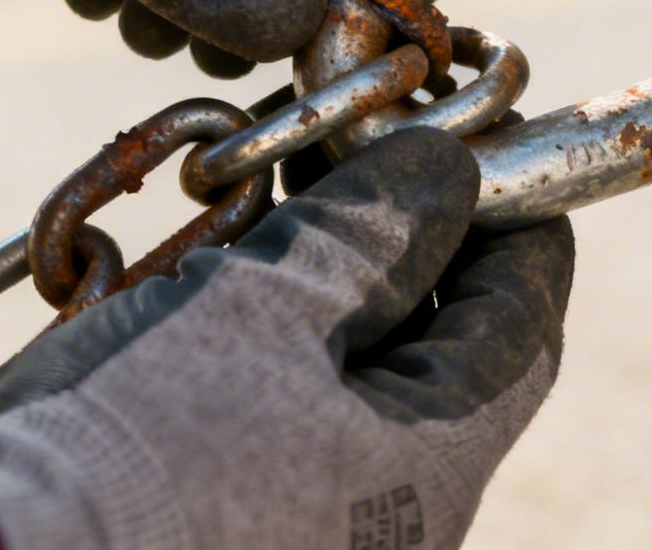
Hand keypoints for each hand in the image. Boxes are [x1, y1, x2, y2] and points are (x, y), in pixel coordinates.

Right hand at [0, 128, 574, 549]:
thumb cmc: (130, 442)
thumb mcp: (266, 310)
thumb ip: (374, 233)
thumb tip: (448, 171)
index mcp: (430, 475)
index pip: (521, 328)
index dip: (514, 221)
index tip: (489, 140)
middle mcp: (385, 521)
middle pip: (437, 353)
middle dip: (408, 238)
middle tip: (366, 140)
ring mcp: (303, 528)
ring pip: (350, 378)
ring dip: (328, 276)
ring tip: (283, 178)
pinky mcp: (218, 523)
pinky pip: (277, 415)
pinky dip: (265, 334)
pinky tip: (216, 266)